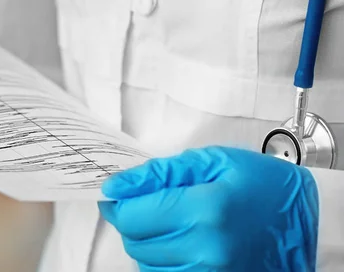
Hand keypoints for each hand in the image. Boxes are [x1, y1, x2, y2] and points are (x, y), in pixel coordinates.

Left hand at [99, 146, 318, 270]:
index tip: (121, 192)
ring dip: (148, 241)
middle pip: (134, 241)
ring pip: (145, 262)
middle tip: (153, 202)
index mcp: (205, 209)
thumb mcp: (212, 162)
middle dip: (134, 219)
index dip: (120, 202)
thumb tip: (117, 186)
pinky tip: (181, 242)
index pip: (131, 216)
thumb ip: (159, 173)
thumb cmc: (262, 186)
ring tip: (173, 221)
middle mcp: (206, 250)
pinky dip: (162, 259)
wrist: (306, 223)